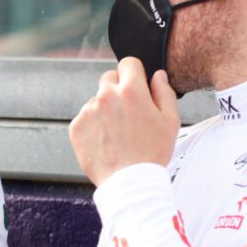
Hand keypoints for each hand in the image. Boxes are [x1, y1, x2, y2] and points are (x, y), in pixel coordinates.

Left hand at [69, 58, 179, 185]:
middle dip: (118, 89)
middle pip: (109, 78)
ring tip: (117, 134)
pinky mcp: (76, 127)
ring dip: (105, 109)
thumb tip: (157, 75)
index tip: (137, 85)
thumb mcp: (170, 121)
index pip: (128, 63)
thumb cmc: (153, 153)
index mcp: (131, 90)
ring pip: (97, 100)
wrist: (129, 183)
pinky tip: (106, 141)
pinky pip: (85, 118)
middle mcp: (106, 96)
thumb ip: (164, 92)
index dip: (135, 73)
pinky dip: (93, 126)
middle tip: (128, 113)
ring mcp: (88, 111)